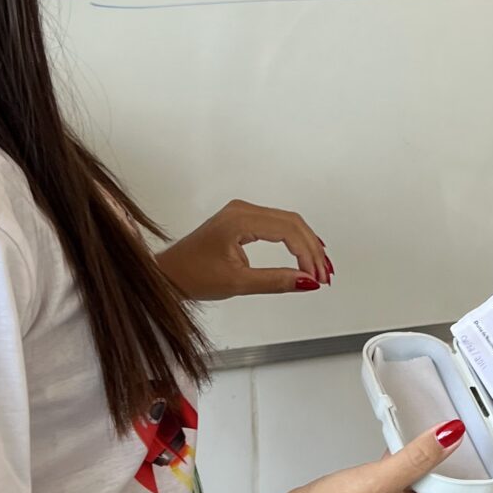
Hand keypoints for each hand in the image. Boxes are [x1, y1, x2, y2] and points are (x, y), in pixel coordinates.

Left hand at [157, 200, 333, 301]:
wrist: (167, 274)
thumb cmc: (191, 275)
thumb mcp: (237, 283)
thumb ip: (275, 281)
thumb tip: (306, 281)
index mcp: (239, 220)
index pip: (287, 230)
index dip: (307, 254)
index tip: (317, 276)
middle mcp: (242, 210)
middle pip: (292, 222)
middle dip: (312, 249)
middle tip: (324, 274)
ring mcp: (241, 213)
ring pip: (287, 222)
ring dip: (306, 244)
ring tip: (320, 268)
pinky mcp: (241, 220)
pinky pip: (276, 224)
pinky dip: (294, 239)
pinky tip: (305, 252)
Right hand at [273, 425, 489, 492]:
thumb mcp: (383, 478)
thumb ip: (420, 456)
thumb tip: (453, 435)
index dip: (488, 478)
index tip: (492, 448)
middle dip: (469, 469)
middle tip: (473, 437)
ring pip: (434, 489)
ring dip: (441, 466)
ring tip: (444, 437)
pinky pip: (410, 484)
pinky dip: (415, 466)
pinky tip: (405, 447)